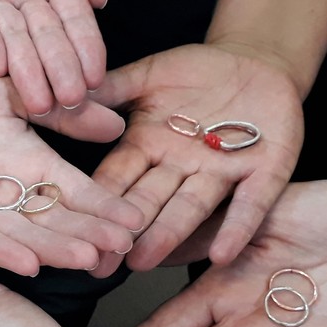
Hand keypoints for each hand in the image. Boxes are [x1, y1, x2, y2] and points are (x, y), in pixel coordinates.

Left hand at [0, 68, 138, 276]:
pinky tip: (29, 264)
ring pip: (21, 234)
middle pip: (53, 219)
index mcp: (29, 163)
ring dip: (53, 248)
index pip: (73, 189)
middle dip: (87, 233)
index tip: (133, 219)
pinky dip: (1, 251)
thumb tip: (114, 119)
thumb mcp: (11, 94)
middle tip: (122, 247)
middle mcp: (8, 193)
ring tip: (86, 258)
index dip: (102, 205)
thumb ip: (58, 110)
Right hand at [88, 44, 302, 272]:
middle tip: (99, 264)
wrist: (258, 62)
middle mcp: (180, 167)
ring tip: (144, 262)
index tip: (69, 232)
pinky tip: (222, 254)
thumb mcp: (150, 74)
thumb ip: (112, 88)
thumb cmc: (199, 71)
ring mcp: (222, 173)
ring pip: (191, 207)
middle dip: (124, 232)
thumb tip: (62, 96)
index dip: (94, 204)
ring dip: (169, 235)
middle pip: (148, 202)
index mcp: (147, 146)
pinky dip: (236, 228)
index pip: (116, 179)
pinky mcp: (264, 174)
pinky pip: (250, 204)